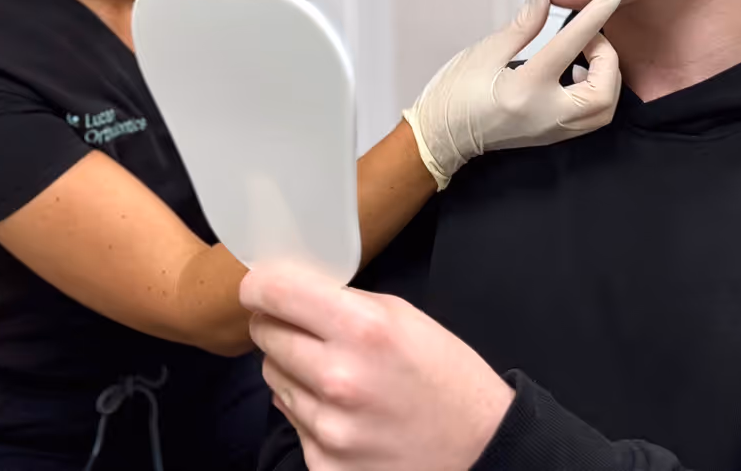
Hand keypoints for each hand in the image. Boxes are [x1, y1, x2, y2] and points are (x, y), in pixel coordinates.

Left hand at [242, 262, 512, 470]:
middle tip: (307, 331)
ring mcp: (329, 429)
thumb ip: (344, 303)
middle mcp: (339, 379)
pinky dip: (311, 412)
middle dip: (279, 327)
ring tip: (338, 375)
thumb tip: (287, 296)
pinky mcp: (323, 464)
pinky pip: (293, 421)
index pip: (273, 293)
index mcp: (364, 329)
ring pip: (273, 379)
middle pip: (266, 335)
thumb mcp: (405, 318)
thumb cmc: (446, 377)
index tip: (262, 288)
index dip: (261, 286)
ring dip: (294, 370)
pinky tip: (347, 412)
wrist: (479, 449)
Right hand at [402, 0, 622, 187]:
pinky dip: (597, 94)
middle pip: (603, 91)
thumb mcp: (485, 52)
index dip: (596, 16)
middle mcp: (545, 115)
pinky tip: (578, 77)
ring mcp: (551, 131)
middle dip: (607, 58)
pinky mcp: (552, 136)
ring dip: (606, 79)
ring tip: (585, 57)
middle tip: (590, 37)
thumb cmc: (454, 96)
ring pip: (603, 110)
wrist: (440, 136)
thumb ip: (523, 24)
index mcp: (525, 89)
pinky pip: (591, 119)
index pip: (571, 45)